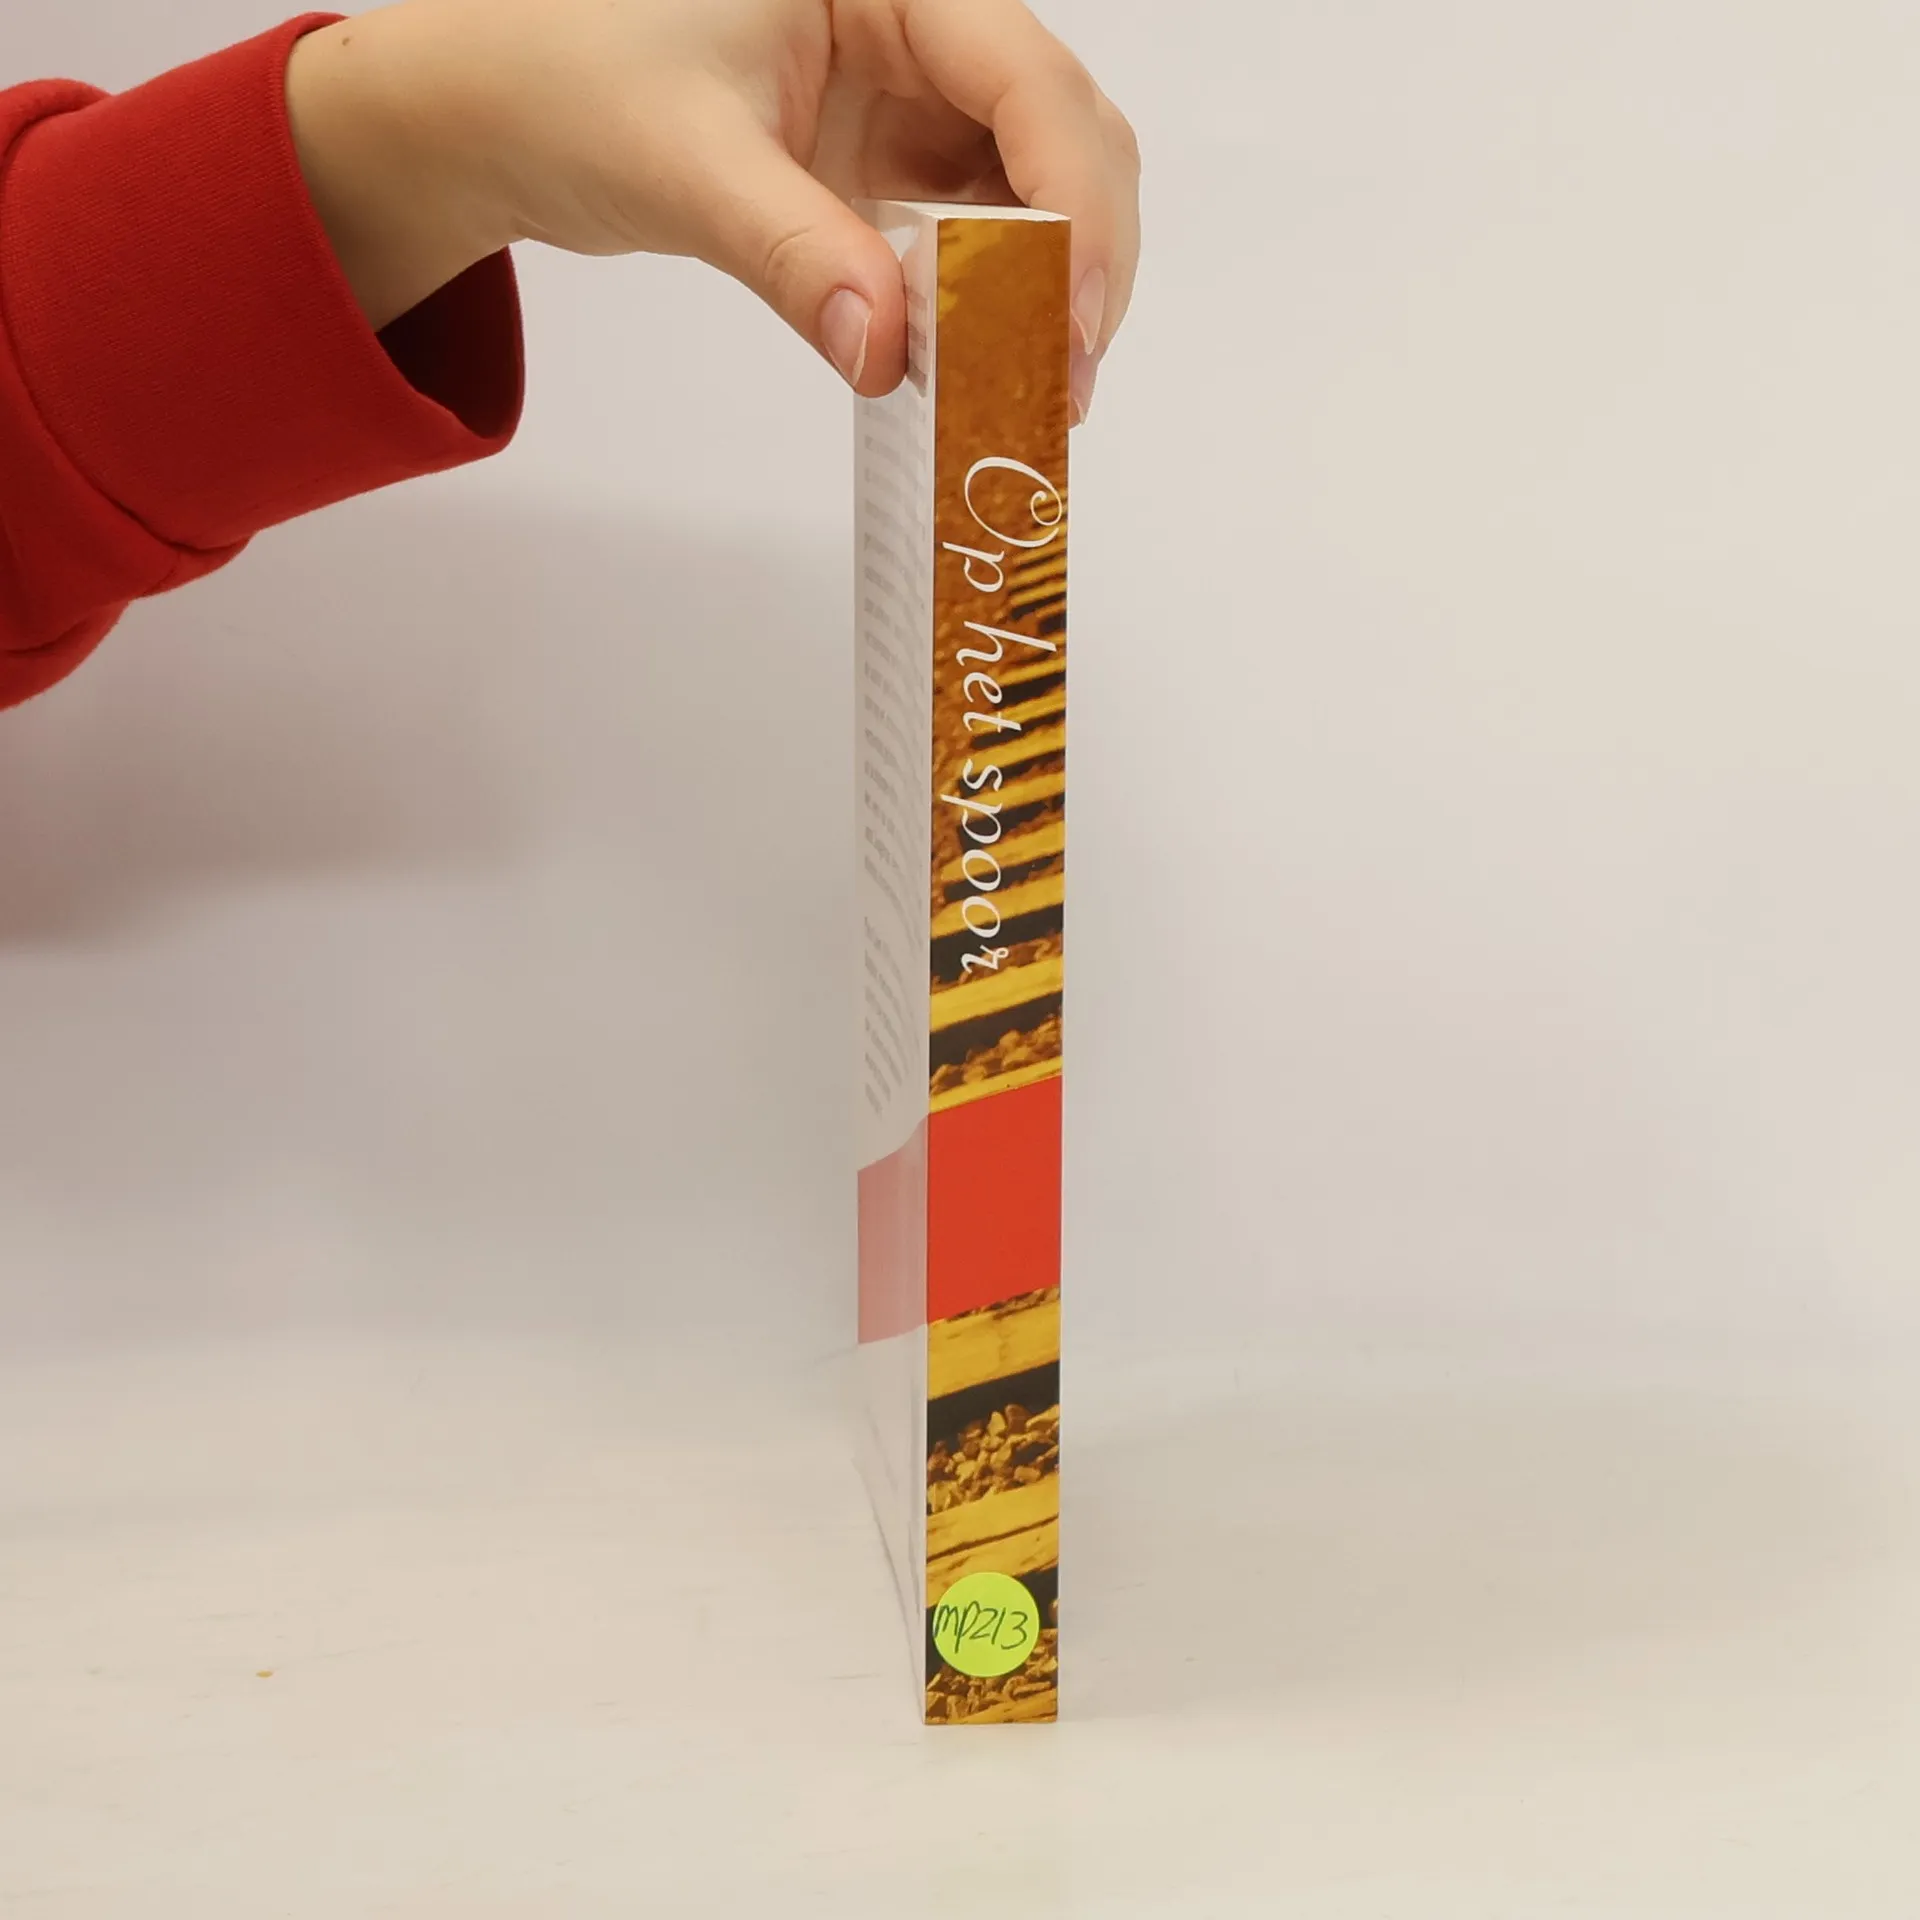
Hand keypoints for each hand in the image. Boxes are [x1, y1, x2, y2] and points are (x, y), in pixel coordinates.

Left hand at [285, 0, 1139, 418]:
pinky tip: (987, 358)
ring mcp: (911, 98)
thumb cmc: (569, 85)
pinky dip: (995, 298)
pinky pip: (979, 230)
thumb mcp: (686, 164)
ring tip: (1038, 385)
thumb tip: (889, 353)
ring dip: (1051, 285)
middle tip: (1065, 377)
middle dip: (1083, 254)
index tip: (1074, 319)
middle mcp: (919, 25)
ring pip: (1037, 186)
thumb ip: (793, 253)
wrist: (504, 112)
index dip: (1073, 203)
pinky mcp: (890, 165)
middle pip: (1063, 131)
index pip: (1027, 81)